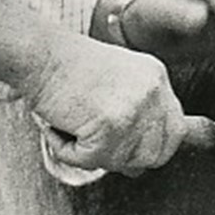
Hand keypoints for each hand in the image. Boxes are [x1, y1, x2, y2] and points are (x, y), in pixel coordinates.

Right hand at [20, 31, 186, 172]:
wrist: (38, 52)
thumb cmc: (66, 67)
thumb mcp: (118, 80)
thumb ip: (141, 110)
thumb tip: (158, 156)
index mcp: (157, 78)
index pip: (177, 131)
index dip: (153, 147)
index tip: (128, 145)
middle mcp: (153, 92)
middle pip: (155, 154)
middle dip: (125, 156)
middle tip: (94, 138)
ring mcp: (135, 109)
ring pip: (122, 162)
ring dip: (92, 153)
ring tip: (72, 124)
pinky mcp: (111, 126)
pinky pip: (91, 161)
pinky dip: (68, 151)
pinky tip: (59, 125)